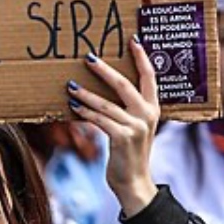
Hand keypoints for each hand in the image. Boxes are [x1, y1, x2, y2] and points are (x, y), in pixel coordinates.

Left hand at [66, 40, 158, 217]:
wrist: (134, 183)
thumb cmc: (130, 154)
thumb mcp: (135, 128)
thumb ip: (127, 110)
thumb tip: (104, 90)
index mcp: (153, 108)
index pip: (150, 77)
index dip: (141, 57)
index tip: (132, 40)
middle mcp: (147, 115)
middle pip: (124, 84)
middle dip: (104, 69)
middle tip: (88, 57)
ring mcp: (136, 127)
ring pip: (106, 104)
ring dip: (85, 93)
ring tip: (70, 85)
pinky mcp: (122, 138)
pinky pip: (99, 120)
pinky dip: (85, 112)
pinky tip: (73, 106)